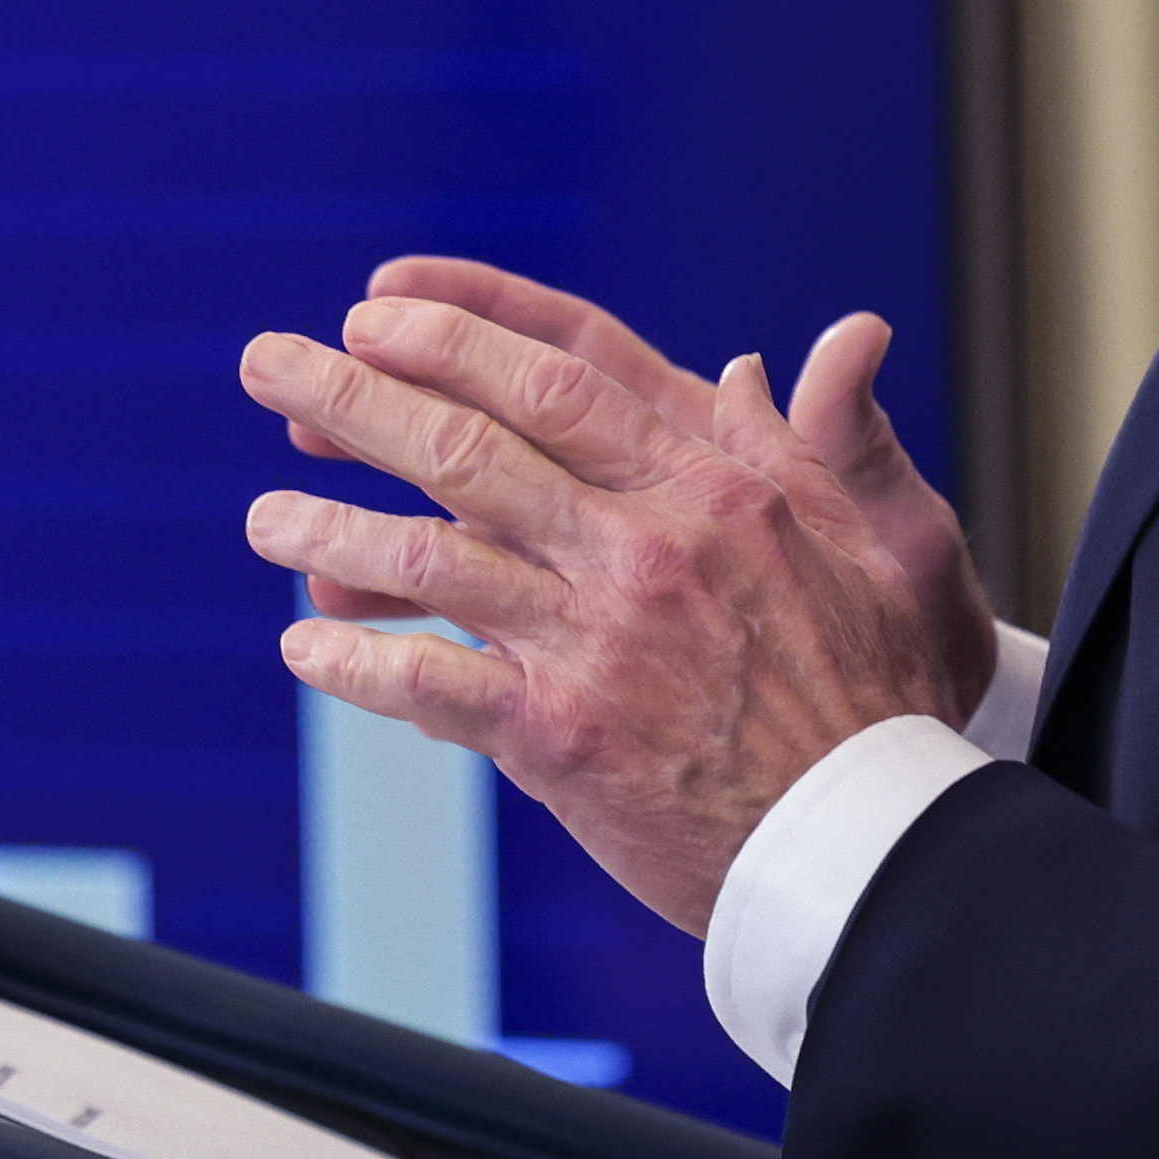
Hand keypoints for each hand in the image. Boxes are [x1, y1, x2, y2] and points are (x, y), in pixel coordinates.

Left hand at [238, 287, 976, 934]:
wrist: (874, 848)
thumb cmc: (887, 695)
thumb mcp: (895, 542)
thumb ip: (847, 438)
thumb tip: (837, 339)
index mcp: (714, 486)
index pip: (560, 375)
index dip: (455, 333)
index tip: (376, 309)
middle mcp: (645, 547)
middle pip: (468, 444)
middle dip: (353, 395)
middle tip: (268, 363)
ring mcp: (598, 640)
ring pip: (430, 558)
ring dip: (329, 531)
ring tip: (263, 517)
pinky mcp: (564, 736)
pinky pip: (432, 683)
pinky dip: (361, 663)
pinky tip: (306, 651)